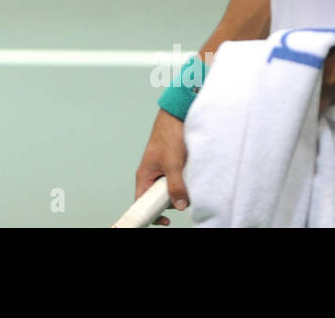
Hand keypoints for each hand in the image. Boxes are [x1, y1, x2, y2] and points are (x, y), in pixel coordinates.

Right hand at [134, 109, 188, 225]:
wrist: (178, 115)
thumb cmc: (169, 134)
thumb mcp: (173, 164)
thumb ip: (175, 186)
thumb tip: (180, 205)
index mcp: (145, 175)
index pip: (142, 202)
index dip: (150, 213)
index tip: (165, 220)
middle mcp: (152, 174)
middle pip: (158, 198)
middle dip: (171, 202)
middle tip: (183, 200)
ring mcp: (163, 170)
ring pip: (170, 190)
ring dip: (181, 191)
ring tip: (189, 184)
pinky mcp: (174, 166)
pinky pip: (178, 181)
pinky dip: (186, 183)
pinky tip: (193, 178)